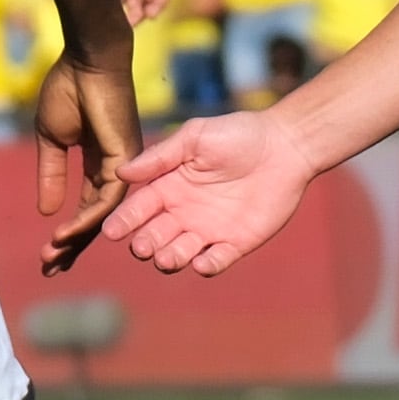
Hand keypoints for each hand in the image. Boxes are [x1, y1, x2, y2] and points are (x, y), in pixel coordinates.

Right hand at [31, 54, 140, 275]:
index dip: (69, 232)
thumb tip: (46, 210)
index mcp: (99, 163)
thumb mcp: (53, 139)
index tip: (48, 255)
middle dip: (72, 245)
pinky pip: (108, 198)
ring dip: (76, 238)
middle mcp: (117, 169)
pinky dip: (87, 218)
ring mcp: (125, 165)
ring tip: (52, 257)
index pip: (87, 207)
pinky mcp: (127, 158)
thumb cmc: (70, 89)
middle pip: (97, 218)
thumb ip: (52, 174)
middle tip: (50, 269)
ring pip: (104, 214)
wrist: (87, 60)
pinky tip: (66, 234)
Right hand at [104, 108, 318, 277]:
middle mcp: (183, 213)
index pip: (139, 208)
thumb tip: (121, 172)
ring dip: (171, 258)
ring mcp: (208, 230)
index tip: (112, 230)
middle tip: (142, 246)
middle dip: (145, 244)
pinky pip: (217, 260)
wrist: (286, 145)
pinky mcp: (236, 242)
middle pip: (155, 236)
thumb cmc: (238, 134)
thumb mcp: (196, 137)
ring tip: (167, 256)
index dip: (125, 220)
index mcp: (169, 187)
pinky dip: (208, 265)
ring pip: (180, 253)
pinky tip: (203, 262)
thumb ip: (161, 156)